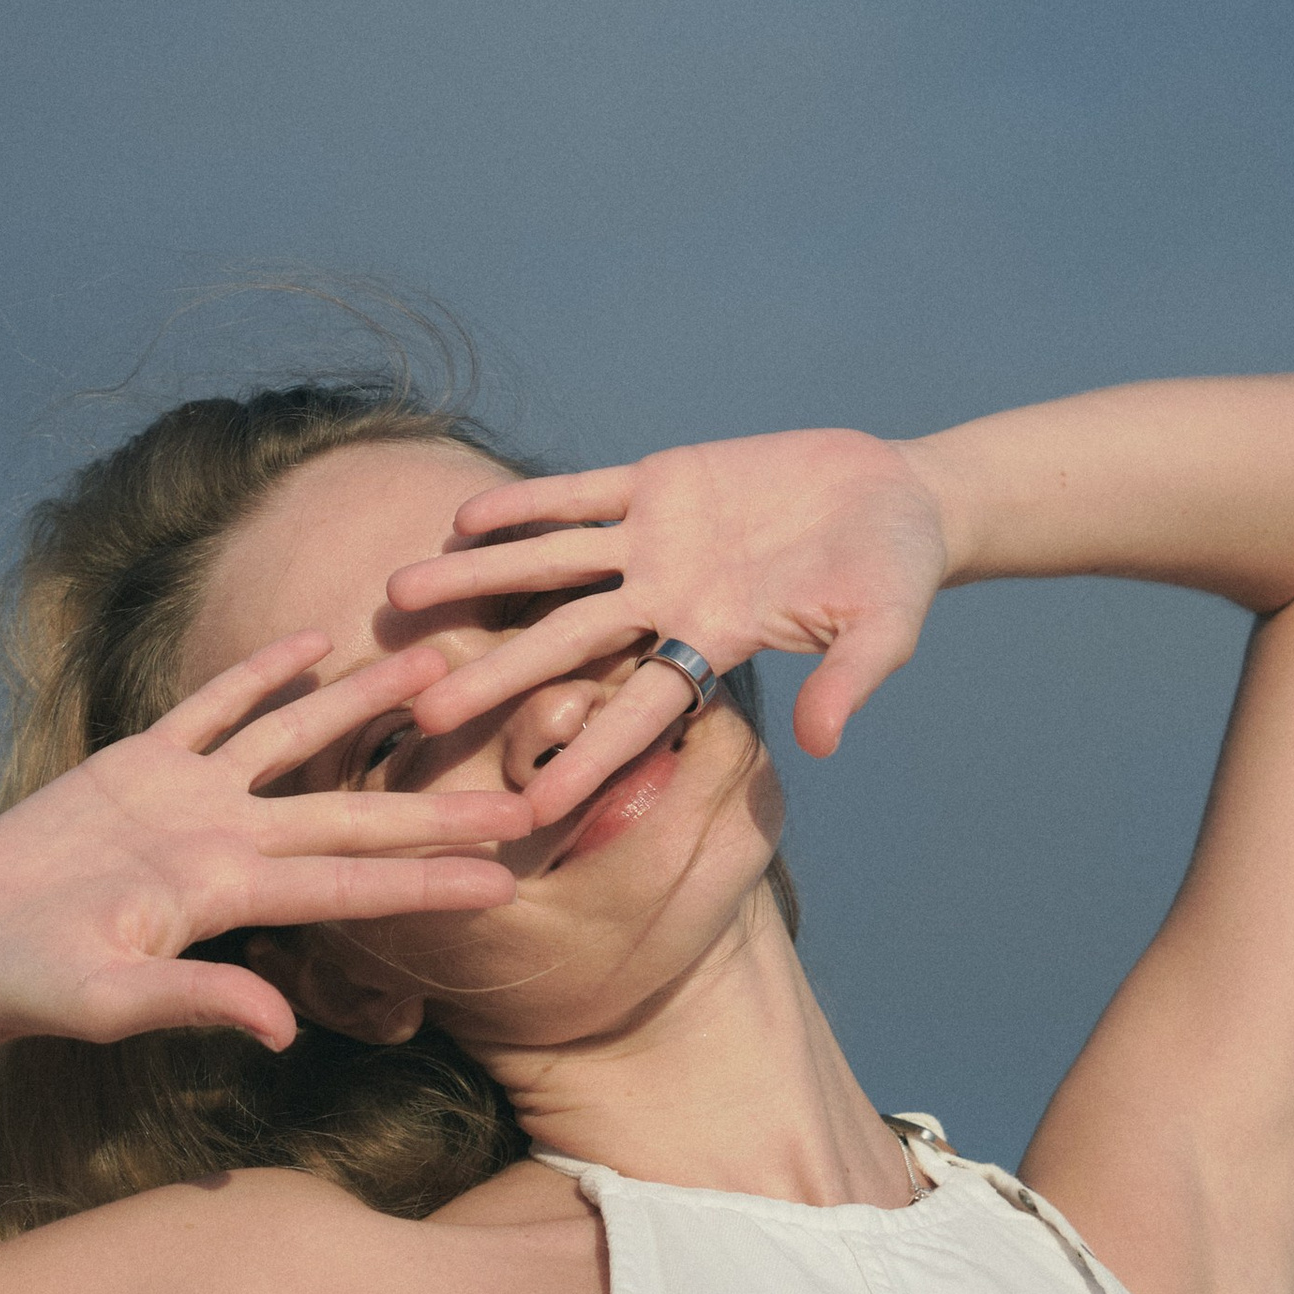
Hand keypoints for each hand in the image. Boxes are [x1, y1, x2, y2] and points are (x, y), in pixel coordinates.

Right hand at [0, 636, 531, 1052]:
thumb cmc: (26, 988)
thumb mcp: (108, 1002)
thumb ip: (195, 1002)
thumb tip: (282, 1029)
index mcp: (229, 894)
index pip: (353, 882)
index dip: (432, 876)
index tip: (512, 873)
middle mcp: (226, 842)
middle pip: (352, 810)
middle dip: (437, 799)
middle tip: (525, 786)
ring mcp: (186, 799)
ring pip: (295, 737)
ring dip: (363, 703)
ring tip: (434, 662)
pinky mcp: (137, 766)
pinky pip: (213, 706)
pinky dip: (260, 672)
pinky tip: (311, 641)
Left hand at [387, 430, 949, 819]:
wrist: (893, 498)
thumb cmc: (893, 578)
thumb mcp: (884, 632)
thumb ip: (847, 683)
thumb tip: (818, 743)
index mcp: (712, 647)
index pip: (635, 714)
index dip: (583, 758)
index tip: (526, 811)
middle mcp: (664, 602)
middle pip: (561, 647)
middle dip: (491, 678)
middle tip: (415, 715)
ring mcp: (653, 544)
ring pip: (546, 568)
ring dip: (475, 580)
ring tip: (399, 596)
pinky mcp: (657, 483)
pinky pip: (579, 495)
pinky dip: (527, 505)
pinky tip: (464, 517)